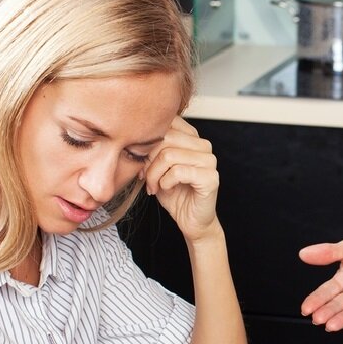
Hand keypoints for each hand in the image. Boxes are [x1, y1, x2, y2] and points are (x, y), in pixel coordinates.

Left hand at [142, 117, 219, 241]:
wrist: (191, 220)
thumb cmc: (174, 193)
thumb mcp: (157, 166)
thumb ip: (151, 149)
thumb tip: (132, 138)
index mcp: (192, 138)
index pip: (166, 123)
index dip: (146, 141)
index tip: (140, 160)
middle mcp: (204, 145)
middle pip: (165, 138)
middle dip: (148, 159)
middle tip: (144, 176)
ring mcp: (209, 161)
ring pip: (169, 155)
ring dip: (154, 174)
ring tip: (153, 186)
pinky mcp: (211, 178)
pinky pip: (178, 172)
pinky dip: (165, 182)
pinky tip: (166, 189)